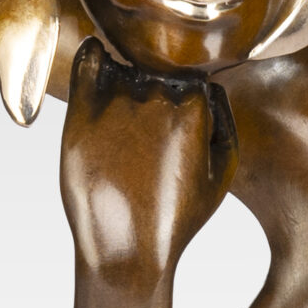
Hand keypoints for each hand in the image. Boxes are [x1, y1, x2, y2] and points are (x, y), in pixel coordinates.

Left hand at [59, 41, 234, 283]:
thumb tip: (212, 85)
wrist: (127, 250)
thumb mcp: (223, 173)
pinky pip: (88, 62)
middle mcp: (155, 97)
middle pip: (157, 73)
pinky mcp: (82, 114)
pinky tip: (98, 61)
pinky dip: (93, 57)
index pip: (190, 79)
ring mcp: (116, 104)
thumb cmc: (176, 217)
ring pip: (125, 69)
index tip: (174, 129)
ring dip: (125, 83)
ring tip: (122, 126)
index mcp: (194, 107)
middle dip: (155, 94)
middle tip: (146, 137)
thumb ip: (225, 119)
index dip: (184, 101)